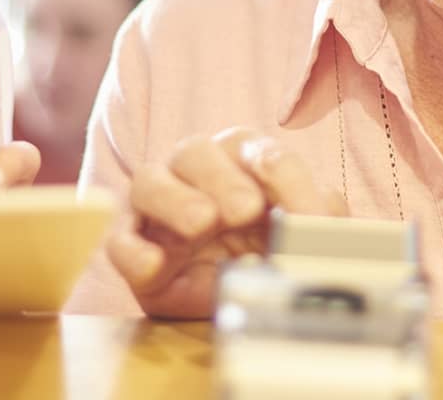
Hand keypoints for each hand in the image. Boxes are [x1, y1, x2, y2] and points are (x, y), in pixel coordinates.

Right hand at [107, 127, 345, 318]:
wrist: (230, 291)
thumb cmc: (264, 245)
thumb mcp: (299, 232)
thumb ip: (318, 218)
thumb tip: (325, 220)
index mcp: (241, 159)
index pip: (262, 154)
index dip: (288, 182)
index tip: (308, 218)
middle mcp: (194, 172)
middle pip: (195, 151)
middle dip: (222, 178)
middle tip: (246, 210)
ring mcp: (156, 206)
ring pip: (147, 181)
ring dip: (174, 200)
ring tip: (202, 224)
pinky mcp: (132, 244)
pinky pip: (117, 237)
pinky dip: (131, 249)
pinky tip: (154, 264)